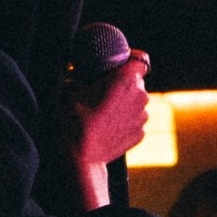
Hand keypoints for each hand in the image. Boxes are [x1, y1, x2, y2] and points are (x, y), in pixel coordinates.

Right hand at [66, 53, 149, 207]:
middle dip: (123, 86)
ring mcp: (142, 116)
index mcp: (126, 79)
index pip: (140, 60)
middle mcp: (140, 95)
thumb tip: (86, 73)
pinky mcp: (141, 134)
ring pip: (136, 103)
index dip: (131, 61)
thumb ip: (87, 76)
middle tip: (103, 93)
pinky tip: (108, 127)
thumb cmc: (75, 119)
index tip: (121, 65)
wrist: (81, 155)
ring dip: (124, 105)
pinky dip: (125, 122)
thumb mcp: (74, 87)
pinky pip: (134, 121)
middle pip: (136, 83)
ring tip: (103, 114)